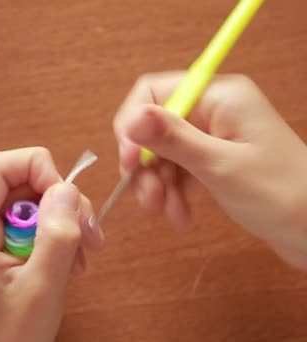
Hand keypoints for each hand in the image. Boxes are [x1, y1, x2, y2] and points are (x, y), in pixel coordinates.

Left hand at [0, 148, 103, 341]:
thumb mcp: (42, 288)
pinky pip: (17, 221)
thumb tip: (68, 189)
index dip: (39, 169)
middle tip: (89, 235)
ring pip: (21, 200)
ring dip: (57, 221)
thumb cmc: (9, 340)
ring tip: (81, 256)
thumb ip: (57, 235)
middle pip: (14, 182)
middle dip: (57, 202)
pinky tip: (64, 261)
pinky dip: (45, 234)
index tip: (69, 202)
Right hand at [114, 72, 306, 269]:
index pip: (154, 92)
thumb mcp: (220, 166)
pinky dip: (172, 192)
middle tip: (147, 199)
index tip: (128, 161)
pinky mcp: (214, 157)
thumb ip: (173, 140)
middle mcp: (214, 109)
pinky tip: (179, 214)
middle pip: (154, 126)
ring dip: (157, 184)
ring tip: (167, 213)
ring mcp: (213, 134)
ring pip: (162, 152)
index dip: (133, 125)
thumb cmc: (282, 194)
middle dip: (145, 165)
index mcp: (219, 97)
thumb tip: (132, 118)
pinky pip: (177, 168)